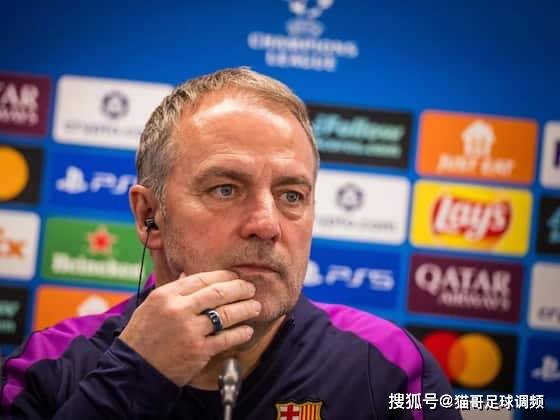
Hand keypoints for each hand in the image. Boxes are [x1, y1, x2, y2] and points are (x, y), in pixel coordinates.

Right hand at [119, 270, 260, 385]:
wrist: (133, 371)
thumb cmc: (142, 337)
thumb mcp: (151, 306)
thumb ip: (172, 291)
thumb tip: (188, 274)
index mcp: (166, 295)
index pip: (201, 278)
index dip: (223, 276)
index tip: (235, 276)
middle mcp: (178, 309)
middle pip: (218, 293)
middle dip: (239, 289)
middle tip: (251, 289)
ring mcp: (189, 330)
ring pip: (226, 314)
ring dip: (245, 309)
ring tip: (256, 307)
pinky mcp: (198, 351)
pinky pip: (226, 338)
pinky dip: (240, 333)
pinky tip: (247, 330)